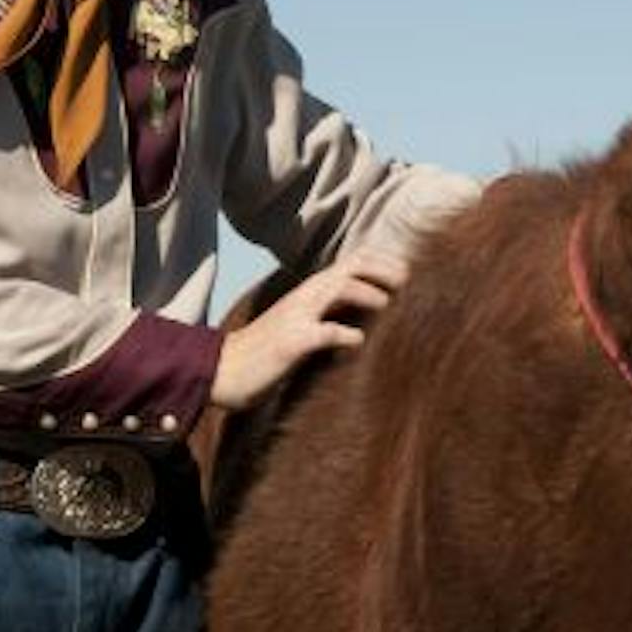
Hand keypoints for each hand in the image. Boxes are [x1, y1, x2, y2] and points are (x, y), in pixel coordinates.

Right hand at [211, 253, 406, 410]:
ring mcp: (297, 317)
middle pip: (349, 266)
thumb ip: (330, 312)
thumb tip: (367, 311)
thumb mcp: (302, 323)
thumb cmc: (267, 350)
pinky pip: (324, 333)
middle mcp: (305, 297)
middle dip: (382, 269)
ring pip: (337, 288)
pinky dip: (345, 334)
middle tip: (408, 280)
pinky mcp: (292, 343)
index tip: (408, 271)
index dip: (381, 261)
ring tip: (389, 304)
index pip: (351, 262)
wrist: (223, 370)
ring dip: (367, 292)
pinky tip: (359, 341)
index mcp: (310, 291)